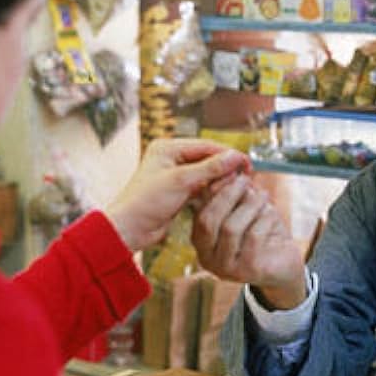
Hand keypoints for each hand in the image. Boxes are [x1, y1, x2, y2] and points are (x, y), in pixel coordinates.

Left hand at [104, 139, 249, 252]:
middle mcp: (171, 158)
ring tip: (237, 187)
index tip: (246, 163)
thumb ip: (210, 168)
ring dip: (220, 180)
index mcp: (167, 148)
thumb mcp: (181, 181)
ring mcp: (175, 175)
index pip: (205, 146)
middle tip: (245, 177)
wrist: (129, 229)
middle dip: (225, 168)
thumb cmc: (146, 202)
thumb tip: (235, 156)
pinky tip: (223, 196)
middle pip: (207, 159)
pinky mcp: (178, 192)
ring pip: (206, 174)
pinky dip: (212, 191)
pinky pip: (201, 187)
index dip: (227, 154)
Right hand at [192, 175, 306, 309]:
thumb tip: (230, 170)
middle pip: (208, 221)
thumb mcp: (244, 210)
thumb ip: (235, 194)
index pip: (199, 212)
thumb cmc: (261, 233)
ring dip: (249, 206)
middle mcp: (207, 258)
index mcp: (201, 241)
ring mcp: (226, 268)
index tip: (231, 171)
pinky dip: (264, 220)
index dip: (214, 189)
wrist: (283, 265)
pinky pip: (253, 238)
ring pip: (230, 228)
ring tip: (264, 195)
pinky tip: (272, 214)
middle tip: (245, 180)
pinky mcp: (248, 271)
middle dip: (228, 195)